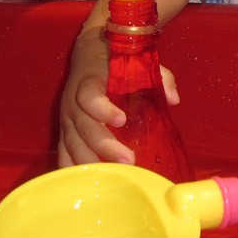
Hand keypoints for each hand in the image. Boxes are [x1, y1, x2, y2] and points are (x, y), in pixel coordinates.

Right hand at [57, 23, 180, 166]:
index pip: (89, 97)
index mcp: (88, 82)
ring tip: (114, 176)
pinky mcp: (64, 131)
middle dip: (105, 146)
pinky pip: (63, 152)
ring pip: (73, 144)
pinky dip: (72, 169)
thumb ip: (159, 77)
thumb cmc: (116, 61)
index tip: (122, 120)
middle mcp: (72, 102)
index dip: (103, 110)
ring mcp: (66, 118)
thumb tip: (173, 99)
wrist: (88, 54)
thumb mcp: (138, 61)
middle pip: (83, 127)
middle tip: (128, 160)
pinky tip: (87, 183)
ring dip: (92, 162)